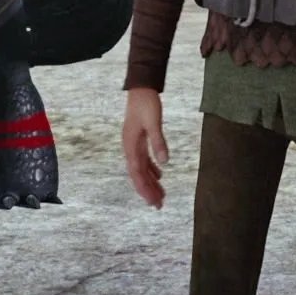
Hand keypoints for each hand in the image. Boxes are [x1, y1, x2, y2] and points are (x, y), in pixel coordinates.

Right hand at [120, 87, 167, 207]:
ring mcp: (134, 144)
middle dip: (148, 191)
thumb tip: (165, 163)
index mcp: (131, 146)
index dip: (145, 189)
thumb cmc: (146, 104)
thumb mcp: (154, 122)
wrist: (141, 88)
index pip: (137, 173)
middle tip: (158, 206)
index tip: (153, 202)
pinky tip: (160, 177)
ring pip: (142, 169)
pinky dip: (152, 170)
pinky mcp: (140, 140)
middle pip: (138, 175)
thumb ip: (158, 142)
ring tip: (160, 196)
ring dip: (151, 183)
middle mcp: (130, 148)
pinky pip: (145, 160)